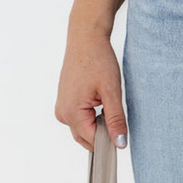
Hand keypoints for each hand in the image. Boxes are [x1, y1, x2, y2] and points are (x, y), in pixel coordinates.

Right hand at [55, 26, 128, 151]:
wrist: (86, 38)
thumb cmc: (97, 59)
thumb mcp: (112, 91)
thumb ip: (115, 120)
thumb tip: (120, 143)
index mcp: (72, 113)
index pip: (93, 142)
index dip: (110, 140)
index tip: (121, 130)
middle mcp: (62, 114)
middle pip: (87, 139)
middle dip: (102, 132)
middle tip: (113, 111)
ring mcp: (61, 109)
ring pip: (83, 131)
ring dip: (96, 124)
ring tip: (104, 102)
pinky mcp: (64, 104)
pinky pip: (79, 120)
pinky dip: (90, 117)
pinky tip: (97, 100)